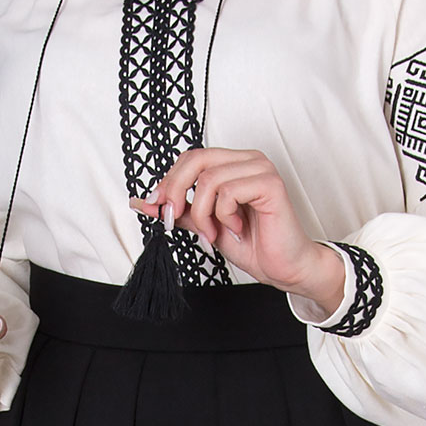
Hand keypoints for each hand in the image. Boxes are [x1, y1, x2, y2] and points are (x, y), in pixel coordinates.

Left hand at [137, 148, 345, 313]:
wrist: (282, 268)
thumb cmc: (253, 245)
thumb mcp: (205, 225)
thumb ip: (180, 210)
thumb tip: (143, 202)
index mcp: (233, 164)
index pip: (191, 157)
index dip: (169, 180)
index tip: (156, 206)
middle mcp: (248, 160)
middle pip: (196, 159)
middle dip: (176, 191)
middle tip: (174, 218)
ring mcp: (261, 169)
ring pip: (209, 178)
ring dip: (203, 213)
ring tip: (215, 232)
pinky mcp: (270, 184)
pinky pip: (228, 191)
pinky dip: (224, 215)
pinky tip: (236, 227)